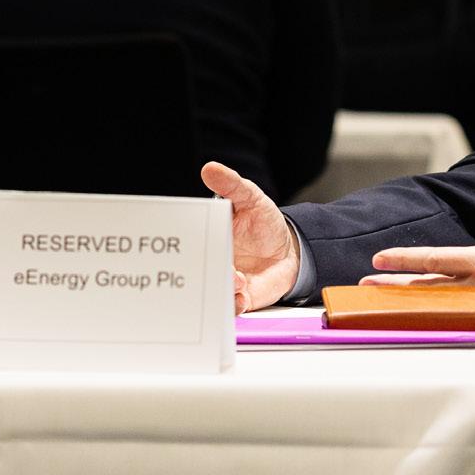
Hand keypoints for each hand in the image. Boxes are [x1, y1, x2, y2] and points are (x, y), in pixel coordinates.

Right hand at [199, 161, 299, 313]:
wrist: (291, 250)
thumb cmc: (265, 222)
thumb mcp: (251, 197)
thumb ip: (232, 185)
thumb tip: (210, 168)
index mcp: (210, 235)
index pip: (190, 240)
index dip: (184, 243)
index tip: (187, 243)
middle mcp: (215, 259)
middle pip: (198, 268)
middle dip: (202, 269)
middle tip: (217, 264)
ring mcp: (226, 279)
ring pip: (213, 289)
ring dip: (221, 287)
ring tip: (237, 279)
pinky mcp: (241, 296)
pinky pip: (231, 306)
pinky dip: (233, 304)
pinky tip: (243, 293)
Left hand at [362, 161, 474, 330]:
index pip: (436, 260)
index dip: (405, 259)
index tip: (379, 258)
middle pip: (429, 288)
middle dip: (396, 287)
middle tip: (367, 286)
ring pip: (441, 306)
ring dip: (411, 303)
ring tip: (384, 302)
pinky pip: (461, 319)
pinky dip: (438, 317)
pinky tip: (422, 317)